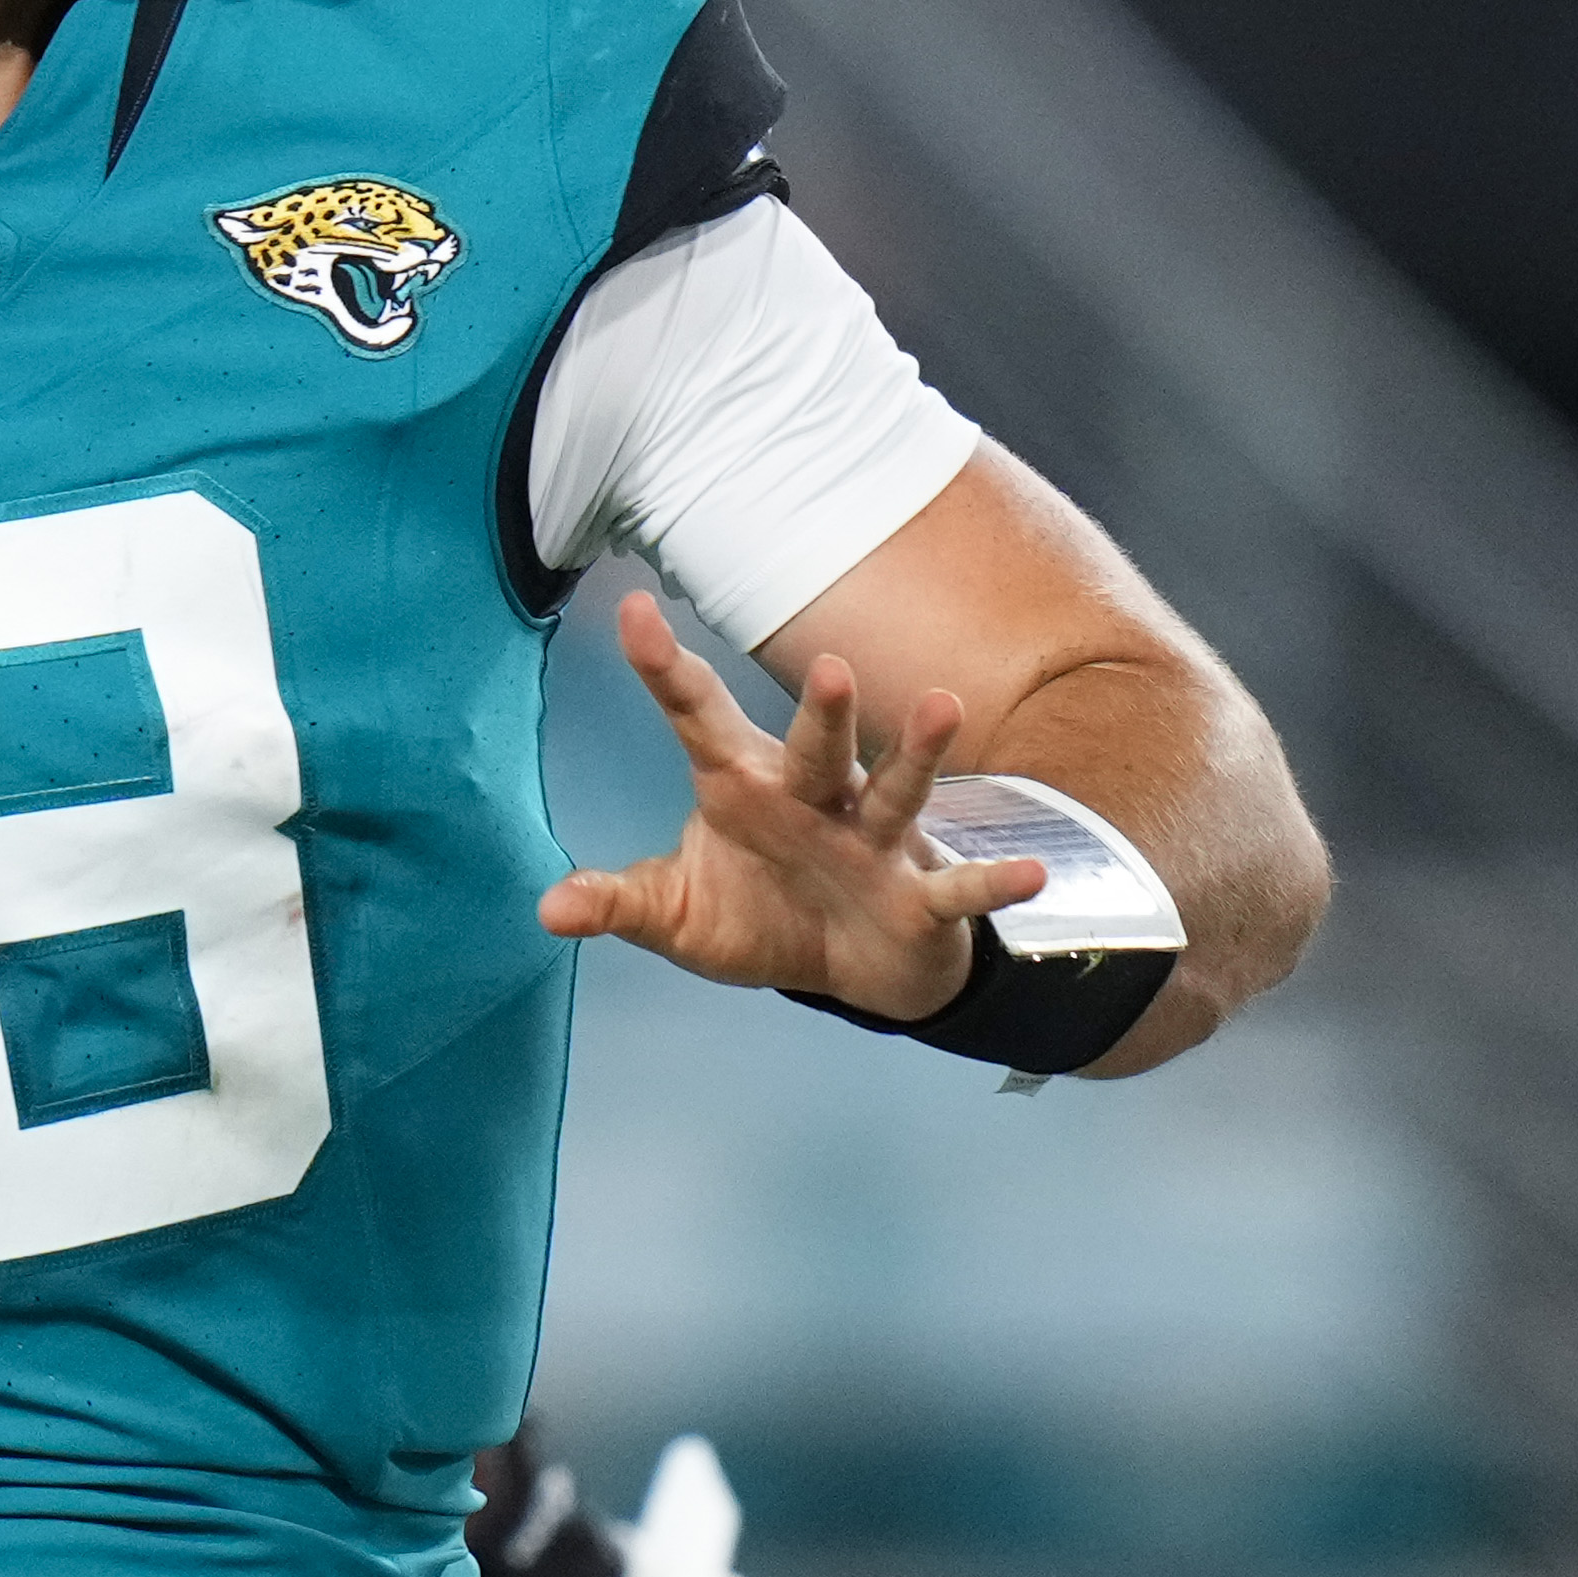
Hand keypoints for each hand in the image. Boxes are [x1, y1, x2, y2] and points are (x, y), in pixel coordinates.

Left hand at [539, 592, 1046, 1019]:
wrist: (851, 964)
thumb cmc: (764, 913)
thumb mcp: (681, 915)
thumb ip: (621, 902)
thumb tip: (547, 908)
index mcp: (744, 788)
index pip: (697, 720)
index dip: (665, 669)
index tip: (631, 611)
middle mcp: (814, 799)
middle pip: (814, 747)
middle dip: (823, 712)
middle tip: (827, 667)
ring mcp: (873, 843)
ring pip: (896, 791)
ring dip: (918, 754)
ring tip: (943, 705)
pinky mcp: (919, 897)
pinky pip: (958, 888)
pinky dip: (992, 884)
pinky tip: (1030, 876)